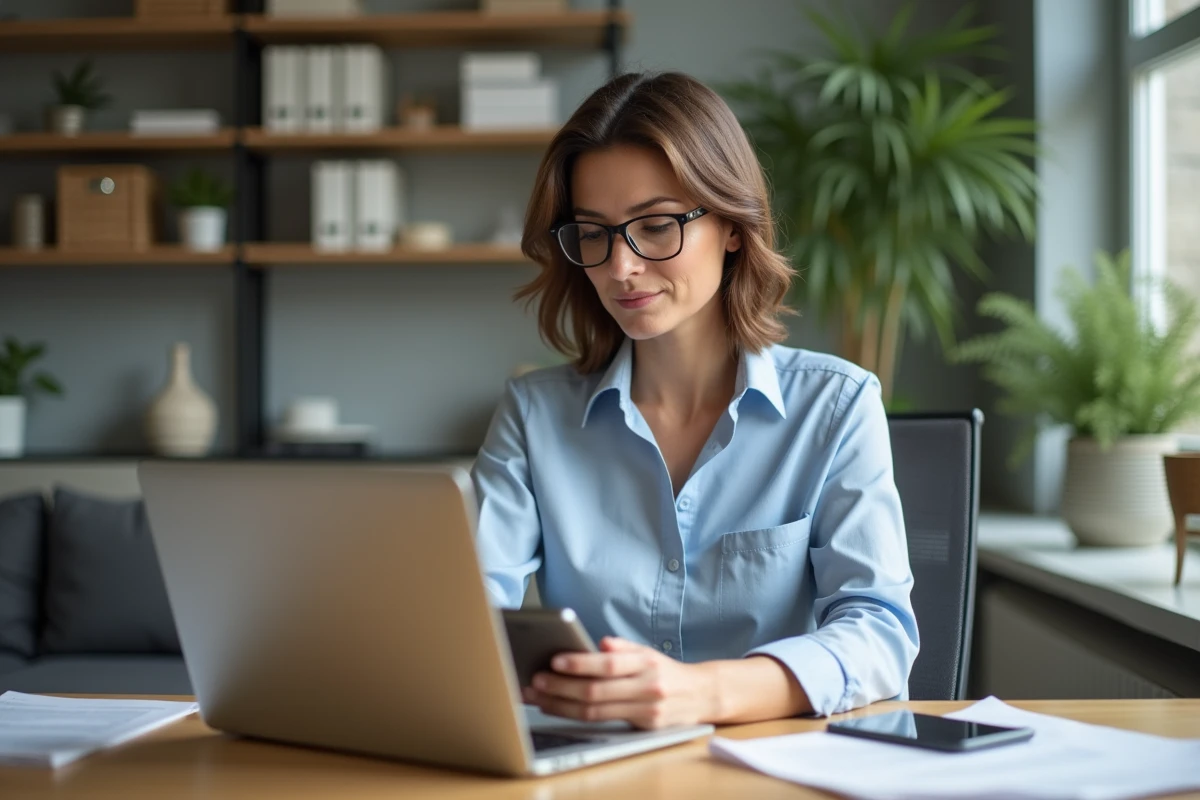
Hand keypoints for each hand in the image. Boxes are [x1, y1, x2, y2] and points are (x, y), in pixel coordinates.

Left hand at [522, 637, 717, 729]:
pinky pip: (604, 723)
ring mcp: (646, 711)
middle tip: (536, 681)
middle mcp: (648, 687)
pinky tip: (558, 709)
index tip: (555, 660)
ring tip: (539, 697)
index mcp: (647, 663)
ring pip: (596, 712)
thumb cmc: (664, 671)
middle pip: (597, 691)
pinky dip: (576, 716)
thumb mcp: (648, 652)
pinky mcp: (644, 729)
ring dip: (562, 705)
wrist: (701, 695)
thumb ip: (623, 647)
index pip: (608, 664)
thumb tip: (600, 643)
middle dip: (562, 687)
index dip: (580, 663)